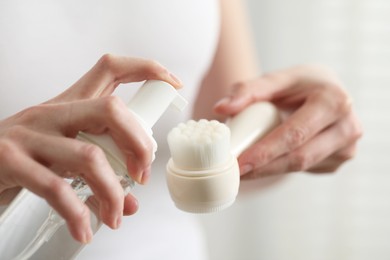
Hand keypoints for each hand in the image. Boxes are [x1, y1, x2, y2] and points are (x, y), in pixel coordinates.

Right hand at [0, 54, 181, 242]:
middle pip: (111, 109)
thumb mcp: (65, 154)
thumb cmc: (28, 155)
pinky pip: (56, 189)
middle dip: (138, 143)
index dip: (146, 68)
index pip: (111, 69)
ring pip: (89, 156)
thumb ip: (101, 172)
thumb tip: (130, 202)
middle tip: (143, 174)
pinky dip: (77, 214)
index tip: (174, 84)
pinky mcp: (11, 161)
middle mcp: (53, 112)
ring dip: (112, 191)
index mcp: (70, 104)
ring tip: (116, 214)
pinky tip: (85, 229)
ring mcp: (31, 135)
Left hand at [214, 65, 361, 178]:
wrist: (327, 92)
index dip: (266, 152)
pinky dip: (282, 167)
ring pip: (302, 167)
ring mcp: (347, 147)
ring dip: (270, 170)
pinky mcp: (339, 160)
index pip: (295, 134)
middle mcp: (347, 127)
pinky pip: (306, 169)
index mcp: (333, 101)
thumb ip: (248, 90)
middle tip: (234, 172)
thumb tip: (221, 108)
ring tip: (243, 169)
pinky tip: (267, 162)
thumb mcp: (277, 79)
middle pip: (299, 158)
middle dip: (264, 168)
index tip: (240, 163)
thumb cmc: (300, 85)